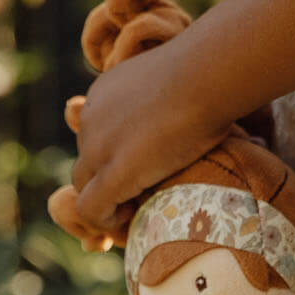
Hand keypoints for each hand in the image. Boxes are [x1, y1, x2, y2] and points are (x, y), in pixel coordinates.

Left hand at [69, 26, 224, 242]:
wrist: (209, 74)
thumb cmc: (209, 74)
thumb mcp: (175, 84)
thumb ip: (166, 101)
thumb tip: (203, 115)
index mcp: (105, 94)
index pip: (96, 136)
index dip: (114, 158)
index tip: (142, 168)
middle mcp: (91, 118)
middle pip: (88, 162)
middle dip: (109, 181)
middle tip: (144, 192)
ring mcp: (96, 146)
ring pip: (85, 187)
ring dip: (109, 201)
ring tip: (143, 203)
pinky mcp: (110, 173)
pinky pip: (91, 210)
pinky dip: (107, 220)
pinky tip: (135, 214)